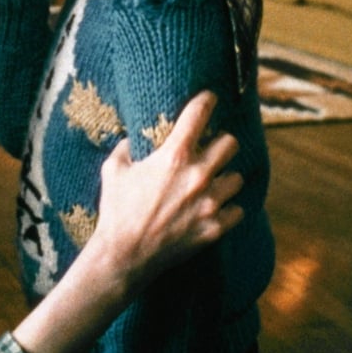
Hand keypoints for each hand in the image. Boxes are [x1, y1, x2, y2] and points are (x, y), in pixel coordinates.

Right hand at [95, 90, 244, 282]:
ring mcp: (210, 203)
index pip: (199, 115)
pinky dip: (228, 208)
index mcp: (174, 157)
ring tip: (213, 183)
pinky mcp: (215, 227)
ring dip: (225, 178)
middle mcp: (198, 176)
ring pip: (236, 178)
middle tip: (211, 149)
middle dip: (221, 144)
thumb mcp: (113, 170)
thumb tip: (132, 137)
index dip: (206, 101)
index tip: (210, 98)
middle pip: (230, 144)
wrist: (125, 254)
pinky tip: (215, 208)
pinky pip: (238, 210)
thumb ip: (126, 148)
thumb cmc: (116, 210)